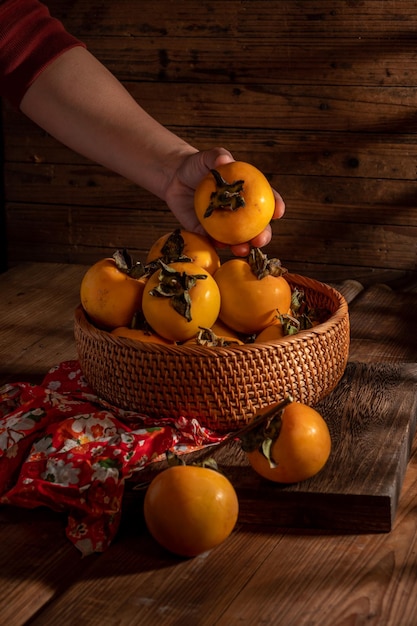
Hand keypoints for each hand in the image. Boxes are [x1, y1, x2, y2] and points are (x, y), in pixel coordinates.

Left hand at [164, 147, 284, 255]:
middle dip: (263, 236)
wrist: (175, 179)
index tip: (279, 212)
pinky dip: (219, 246)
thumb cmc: (197, 166)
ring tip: (242, 249)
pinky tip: (220, 246)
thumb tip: (224, 161)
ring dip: (244, 247)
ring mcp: (226, 224)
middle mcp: (240, 211)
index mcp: (248, 192)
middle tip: (260, 240)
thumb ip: (217, 157)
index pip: (267, 200)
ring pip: (240, 239)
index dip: (277, 206)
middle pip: (258, 226)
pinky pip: (216, 242)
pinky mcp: (209, 233)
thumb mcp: (208, 158)